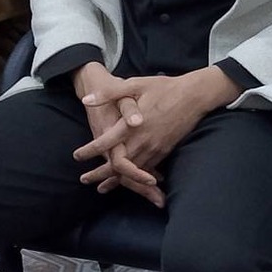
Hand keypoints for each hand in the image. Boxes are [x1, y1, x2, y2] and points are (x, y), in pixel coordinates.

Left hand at [71, 63, 162, 205]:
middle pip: (117, 165)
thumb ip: (110, 93)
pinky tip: (128, 182)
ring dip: (116, 180)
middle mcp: (143, 141)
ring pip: (132, 171)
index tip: (77, 156)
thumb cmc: (164, 88)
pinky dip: (136, 178)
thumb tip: (87, 99)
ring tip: (101, 187)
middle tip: (84, 180)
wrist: (194, 96)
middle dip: (100, 174)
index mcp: (131, 125)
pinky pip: (147, 169)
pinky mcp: (164, 151)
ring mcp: (155, 148)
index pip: (105, 144)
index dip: (89, 151)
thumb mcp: (135, 84)